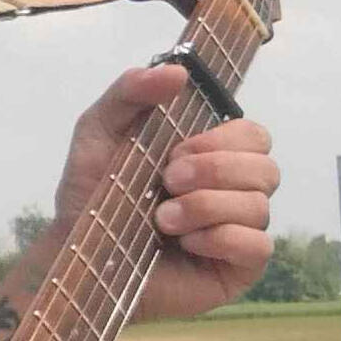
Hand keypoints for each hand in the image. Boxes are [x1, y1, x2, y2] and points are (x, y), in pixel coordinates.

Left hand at [51, 64, 278, 322]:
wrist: (74, 256)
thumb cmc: (90, 196)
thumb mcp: (98, 132)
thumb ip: (130, 92)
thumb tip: (178, 71)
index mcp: (211, 157)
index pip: (254, 135)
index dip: (223, 141)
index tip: (176, 152)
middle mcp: (231, 192)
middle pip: (266, 168)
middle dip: (215, 171)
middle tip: (167, 182)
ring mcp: (236, 231)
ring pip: (260, 206)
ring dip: (206, 206)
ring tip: (161, 219)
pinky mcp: (235, 269)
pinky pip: (258, 246)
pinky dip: (221, 239)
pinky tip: (185, 243)